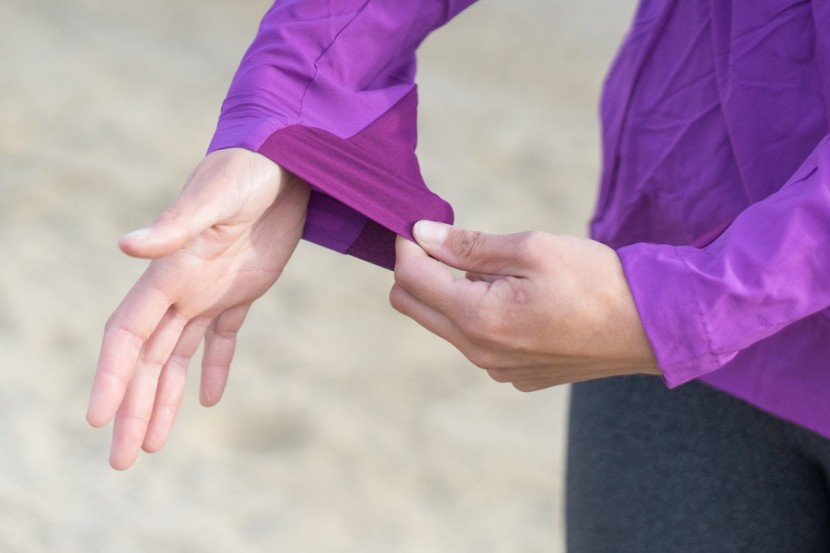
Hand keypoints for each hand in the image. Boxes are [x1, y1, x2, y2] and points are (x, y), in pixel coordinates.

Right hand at [87, 148, 309, 468]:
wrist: (288, 159)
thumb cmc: (249, 169)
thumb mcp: (216, 196)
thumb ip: (175, 224)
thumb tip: (126, 248)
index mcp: (169, 273)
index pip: (128, 335)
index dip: (112, 377)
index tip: (100, 419)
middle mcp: (182, 288)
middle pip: (147, 359)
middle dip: (133, 407)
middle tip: (122, 460)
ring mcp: (211, 290)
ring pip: (178, 356)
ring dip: (164, 399)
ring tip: (154, 443)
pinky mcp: (244, 289)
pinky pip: (222, 337)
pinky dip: (213, 367)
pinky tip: (206, 399)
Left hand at [390, 221, 658, 390]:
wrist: (650, 327)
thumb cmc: (596, 280)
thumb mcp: (532, 248)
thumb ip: (469, 245)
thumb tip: (422, 235)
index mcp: (478, 318)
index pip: (410, 279)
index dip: (408, 244)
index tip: (422, 224)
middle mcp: (479, 352)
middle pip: (413, 306)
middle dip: (417, 270)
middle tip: (447, 243)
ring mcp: (496, 369)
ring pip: (444, 325)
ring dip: (450, 293)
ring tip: (494, 270)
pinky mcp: (514, 375)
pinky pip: (475, 342)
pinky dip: (477, 315)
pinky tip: (515, 299)